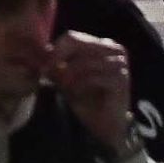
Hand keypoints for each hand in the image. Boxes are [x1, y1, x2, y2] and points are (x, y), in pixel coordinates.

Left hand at [46, 30, 133, 154]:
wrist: (103, 125)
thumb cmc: (85, 99)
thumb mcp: (66, 78)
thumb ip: (56, 63)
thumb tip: (42, 51)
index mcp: (101, 44)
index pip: (72, 37)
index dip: (55, 51)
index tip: (43, 67)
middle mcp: (114, 49)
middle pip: (78, 43)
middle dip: (59, 60)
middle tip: (50, 75)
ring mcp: (120, 63)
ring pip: (84, 61)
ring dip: (69, 76)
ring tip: (65, 88)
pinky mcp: (121, 80)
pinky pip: (94, 77)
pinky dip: (80, 85)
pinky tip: (76, 94)